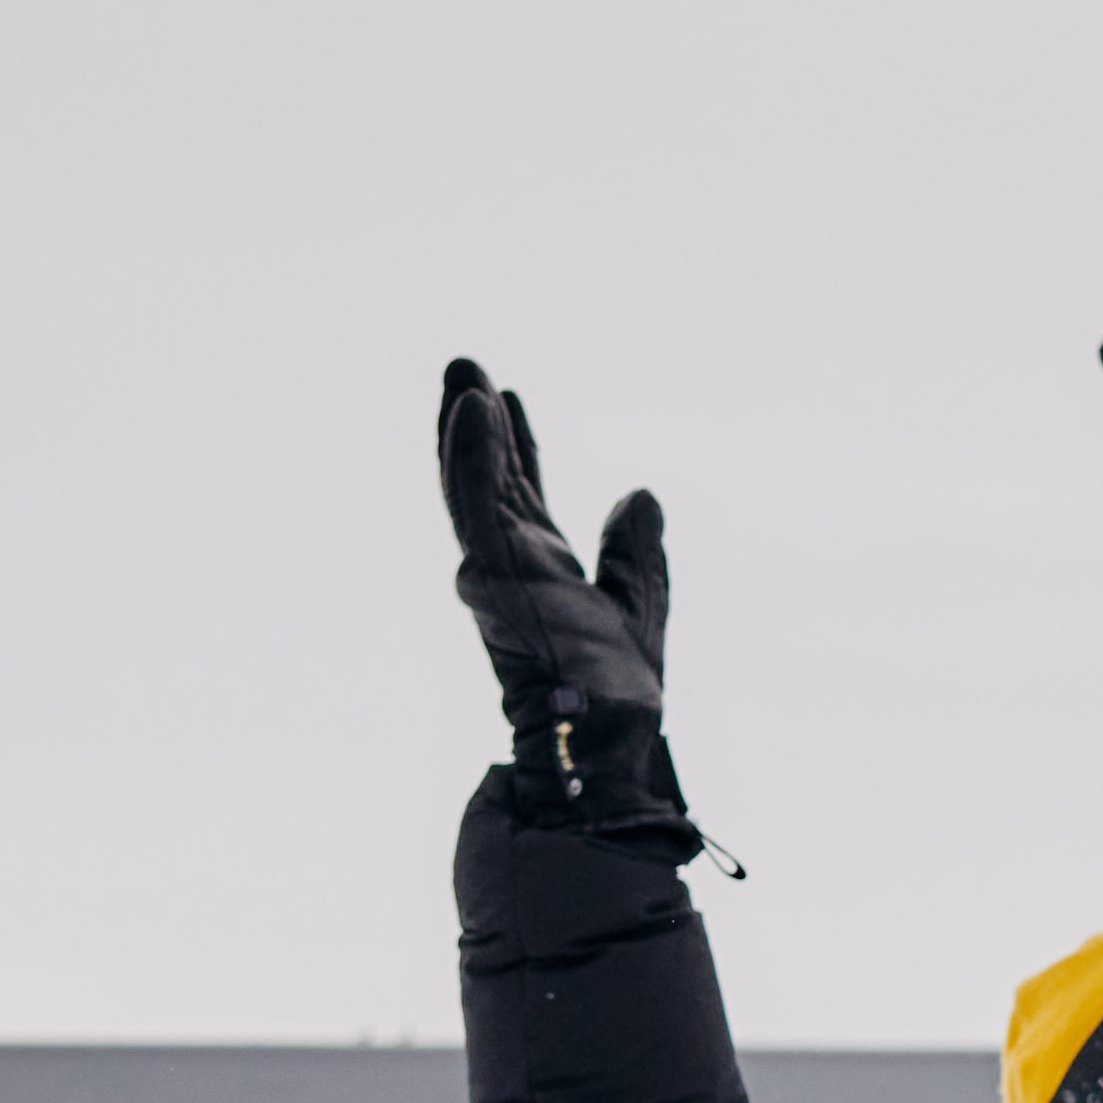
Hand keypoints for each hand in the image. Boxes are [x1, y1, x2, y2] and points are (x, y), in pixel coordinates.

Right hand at [434, 359, 679, 825]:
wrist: (608, 735)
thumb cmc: (617, 694)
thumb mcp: (640, 604)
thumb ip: (636, 552)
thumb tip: (641, 495)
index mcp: (543, 573)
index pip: (520, 497)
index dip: (515, 448)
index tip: (510, 399)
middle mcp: (511, 567)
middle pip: (487, 480)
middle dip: (476, 424)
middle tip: (465, 367)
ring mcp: (495, 568)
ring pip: (472, 482)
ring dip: (463, 424)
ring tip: (461, 372)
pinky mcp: (492, 571)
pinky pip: (477, 500)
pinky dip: (470, 451)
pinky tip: (471, 405)